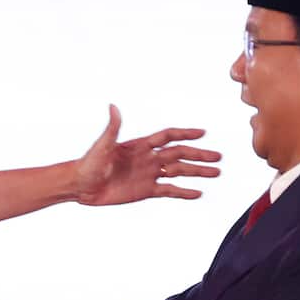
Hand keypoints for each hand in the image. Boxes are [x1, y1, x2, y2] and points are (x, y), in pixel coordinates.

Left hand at [73, 105, 221, 205]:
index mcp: (140, 144)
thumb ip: (112, 127)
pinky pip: (169, 190)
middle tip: (218, 157)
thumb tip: (113, 107)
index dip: (185, 133)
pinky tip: (198, 193)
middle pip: (179, 154)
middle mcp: (148, 158)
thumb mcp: (102, 144)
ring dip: (197, 172)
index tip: (202, 133)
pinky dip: (183, 192)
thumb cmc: (88, 163)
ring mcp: (149, 174)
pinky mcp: (146, 190)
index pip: (168, 136)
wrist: (81, 186)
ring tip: (215, 173)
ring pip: (178, 172)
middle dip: (199, 155)